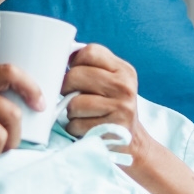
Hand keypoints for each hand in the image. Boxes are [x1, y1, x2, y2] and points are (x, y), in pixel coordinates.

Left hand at [61, 44, 154, 160]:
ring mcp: (121, 108)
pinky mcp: (112, 129)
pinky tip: (86, 127)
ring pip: (73, 103)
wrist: (131, 141)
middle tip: (73, 96)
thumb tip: (62, 55)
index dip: (74, 63)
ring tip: (83, 114)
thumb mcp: (110, 82)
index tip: (76, 75)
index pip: (89, 52)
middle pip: (75, 76)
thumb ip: (91, 66)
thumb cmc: (111, 107)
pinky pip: (75, 124)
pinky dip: (74, 128)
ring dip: (71, 111)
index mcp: (124, 70)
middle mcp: (125, 86)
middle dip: (67, 88)